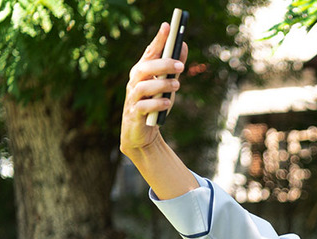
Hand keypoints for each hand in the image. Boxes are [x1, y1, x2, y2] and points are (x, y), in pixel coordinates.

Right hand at [120, 22, 187, 154]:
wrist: (142, 133)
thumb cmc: (155, 104)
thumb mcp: (167, 84)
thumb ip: (174, 67)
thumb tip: (184, 45)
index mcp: (142, 72)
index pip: (149, 52)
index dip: (158, 40)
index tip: (168, 26)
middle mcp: (135, 82)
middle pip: (144, 67)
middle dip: (162, 64)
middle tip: (180, 65)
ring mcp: (133, 98)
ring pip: (144, 86)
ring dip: (162, 84)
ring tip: (177, 85)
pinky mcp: (135, 114)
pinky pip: (144, 106)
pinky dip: (157, 103)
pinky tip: (167, 103)